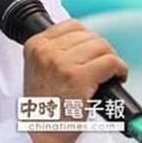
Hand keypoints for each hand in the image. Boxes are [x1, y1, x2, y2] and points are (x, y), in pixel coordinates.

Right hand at [23, 19, 127, 142]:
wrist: (40, 127)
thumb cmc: (43, 101)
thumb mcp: (37, 67)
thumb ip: (53, 50)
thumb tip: (83, 41)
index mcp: (34, 45)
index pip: (72, 25)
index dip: (87, 39)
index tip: (89, 53)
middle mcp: (46, 51)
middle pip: (89, 35)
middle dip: (100, 51)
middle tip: (99, 67)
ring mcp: (61, 63)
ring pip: (102, 46)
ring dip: (110, 60)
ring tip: (106, 73)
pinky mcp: (78, 77)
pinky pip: (111, 62)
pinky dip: (119, 70)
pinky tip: (115, 78)